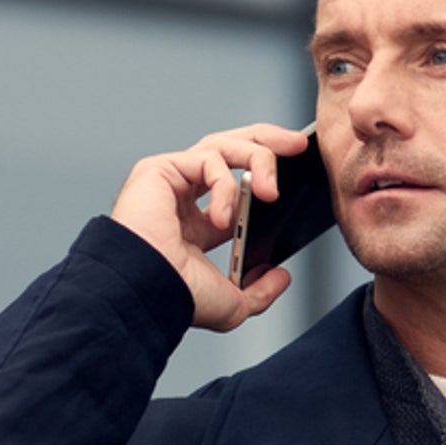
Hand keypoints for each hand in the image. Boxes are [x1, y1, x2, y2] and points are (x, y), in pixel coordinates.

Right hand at [110, 123, 312, 332]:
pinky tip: (224, 217)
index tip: (294, 180)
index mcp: (195, 224)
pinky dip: (225, 186)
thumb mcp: (233, 302)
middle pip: (229, 150)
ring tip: (272, 190)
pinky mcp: (159, 169)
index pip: (235, 187)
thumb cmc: (175, 297)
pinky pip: (207, 160)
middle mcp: (182, 196)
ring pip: (221, 145)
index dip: (264, 179)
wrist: (147, 292)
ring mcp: (170, 180)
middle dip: (267, 142)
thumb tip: (280, 277)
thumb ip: (260, 290)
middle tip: (298, 145)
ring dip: (257, 157)